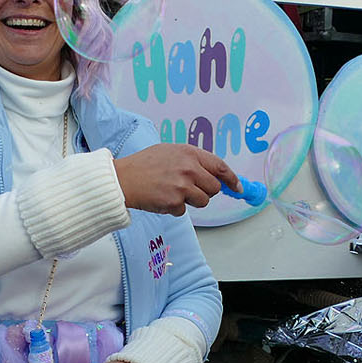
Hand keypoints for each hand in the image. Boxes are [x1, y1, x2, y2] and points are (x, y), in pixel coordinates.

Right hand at [112, 144, 238, 215]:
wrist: (122, 178)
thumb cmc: (144, 165)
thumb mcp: (170, 152)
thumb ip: (192, 161)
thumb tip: (214, 174)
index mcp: (189, 153)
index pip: (220, 166)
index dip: (232, 179)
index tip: (238, 187)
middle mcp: (189, 168)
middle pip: (214, 188)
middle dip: (206, 192)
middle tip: (189, 190)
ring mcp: (182, 186)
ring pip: (203, 201)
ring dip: (191, 201)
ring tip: (172, 192)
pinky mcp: (174, 201)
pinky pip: (184, 210)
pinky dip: (174, 208)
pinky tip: (161, 198)